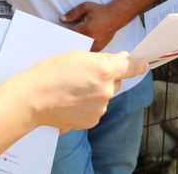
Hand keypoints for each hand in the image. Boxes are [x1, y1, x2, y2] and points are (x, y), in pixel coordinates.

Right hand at [14, 51, 147, 132]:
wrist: (34, 98)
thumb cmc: (51, 72)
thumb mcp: (77, 55)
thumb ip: (103, 58)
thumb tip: (121, 58)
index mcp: (104, 70)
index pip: (130, 67)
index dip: (138, 65)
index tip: (143, 65)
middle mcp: (106, 90)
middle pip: (115, 82)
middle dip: (105, 78)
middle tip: (83, 75)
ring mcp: (100, 108)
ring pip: (104, 97)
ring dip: (95, 93)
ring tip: (72, 89)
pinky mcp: (91, 121)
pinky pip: (95, 110)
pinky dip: (87, 106)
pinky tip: (71, 101)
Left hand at [60, 2, 121, 51]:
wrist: (116, 17)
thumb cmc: (100, 11)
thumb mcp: (85, 7)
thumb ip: (72, 13)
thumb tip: (61, 19)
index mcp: (87, 28)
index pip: (70, 35)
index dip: (62, 35)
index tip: (58, 35)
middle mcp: (92, 39)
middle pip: (74, 44)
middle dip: (68, 42)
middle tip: (61, 40)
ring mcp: (96, 45)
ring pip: (81, 49)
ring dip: (75, 46)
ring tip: (70, 43)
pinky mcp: (99, 48)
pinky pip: (87, 51)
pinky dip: (82, 48)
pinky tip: (79, 44)